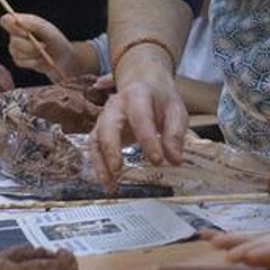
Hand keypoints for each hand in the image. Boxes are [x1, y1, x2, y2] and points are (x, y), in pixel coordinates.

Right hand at [3, 13, 86, 78]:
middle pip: (13, 40)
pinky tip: (40, 60)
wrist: (62, 58)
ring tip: (44, 52)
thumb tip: (18, 20)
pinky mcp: (18, 60)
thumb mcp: (48, 30)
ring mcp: (15, 48)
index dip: (11, 26)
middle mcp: (16, 34)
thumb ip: (34, 24)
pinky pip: (20, 62)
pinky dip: (32, 62)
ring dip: (32, 53)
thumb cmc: (55, 40)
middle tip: (44, 45)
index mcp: (22, 22)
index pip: (5, 20)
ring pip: (16, 52)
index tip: (25, 33)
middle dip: (29, 45)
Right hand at [89, 65, 187, 188]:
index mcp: (137, 95)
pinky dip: (98, 166)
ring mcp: (105, 118)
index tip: (157, 160)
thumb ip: (175, 134)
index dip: (147, 140)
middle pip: (108, 125)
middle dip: (111, 148)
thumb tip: (175, 160)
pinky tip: (107, 183)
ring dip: (100, 163)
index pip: (140, 118)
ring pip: (96, 139)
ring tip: (109, 184)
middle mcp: (115, 106)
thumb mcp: (175, 110)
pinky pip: (95, 148)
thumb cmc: (160, 100)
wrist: (143, 84)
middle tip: (118, 169)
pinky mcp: (101, 131)